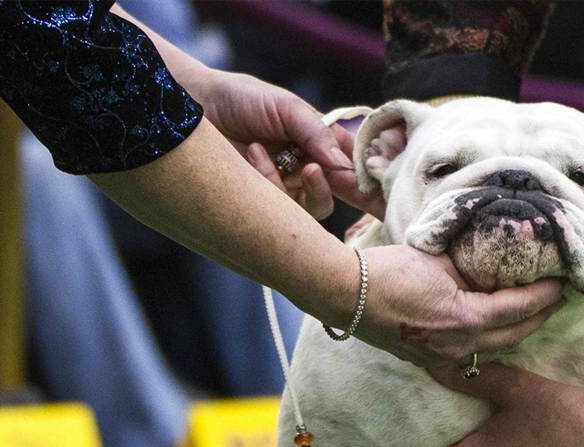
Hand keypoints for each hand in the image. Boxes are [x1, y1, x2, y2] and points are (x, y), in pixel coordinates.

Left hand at [189, 68, 385, 218]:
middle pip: (346, 192)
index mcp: (323, 143)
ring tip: (291, 161)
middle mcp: (312, 168)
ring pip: (317, 206)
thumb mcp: (285, 107)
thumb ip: (316, 132)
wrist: (195, 109)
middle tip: (329, 176)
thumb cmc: (242, 100)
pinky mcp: (265, 204)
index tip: (389, 194)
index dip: (375, 180)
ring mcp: (290, 189)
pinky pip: (282, 209)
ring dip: (309, 186)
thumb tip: (344, 165)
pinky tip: (255, 155)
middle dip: (352, 194)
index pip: (357, 163)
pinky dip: (271, 182)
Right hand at [352, 245, 565, 365]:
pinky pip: (473, 353)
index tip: (564, 283)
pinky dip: (492, 339)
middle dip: (540, 317)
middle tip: (558, 298)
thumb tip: (497, 261)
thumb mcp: (438, 259)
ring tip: (534, 312)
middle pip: (515, 336)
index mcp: (465, 320)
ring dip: (518, 331)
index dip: (545, 295)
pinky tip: (496, 327)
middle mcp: (459, 346)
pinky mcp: (428, 359)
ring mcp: (442, 357)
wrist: (344, 293)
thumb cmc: (387, 270)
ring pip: (496, 349)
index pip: (519, 308)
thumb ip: (472, 265)